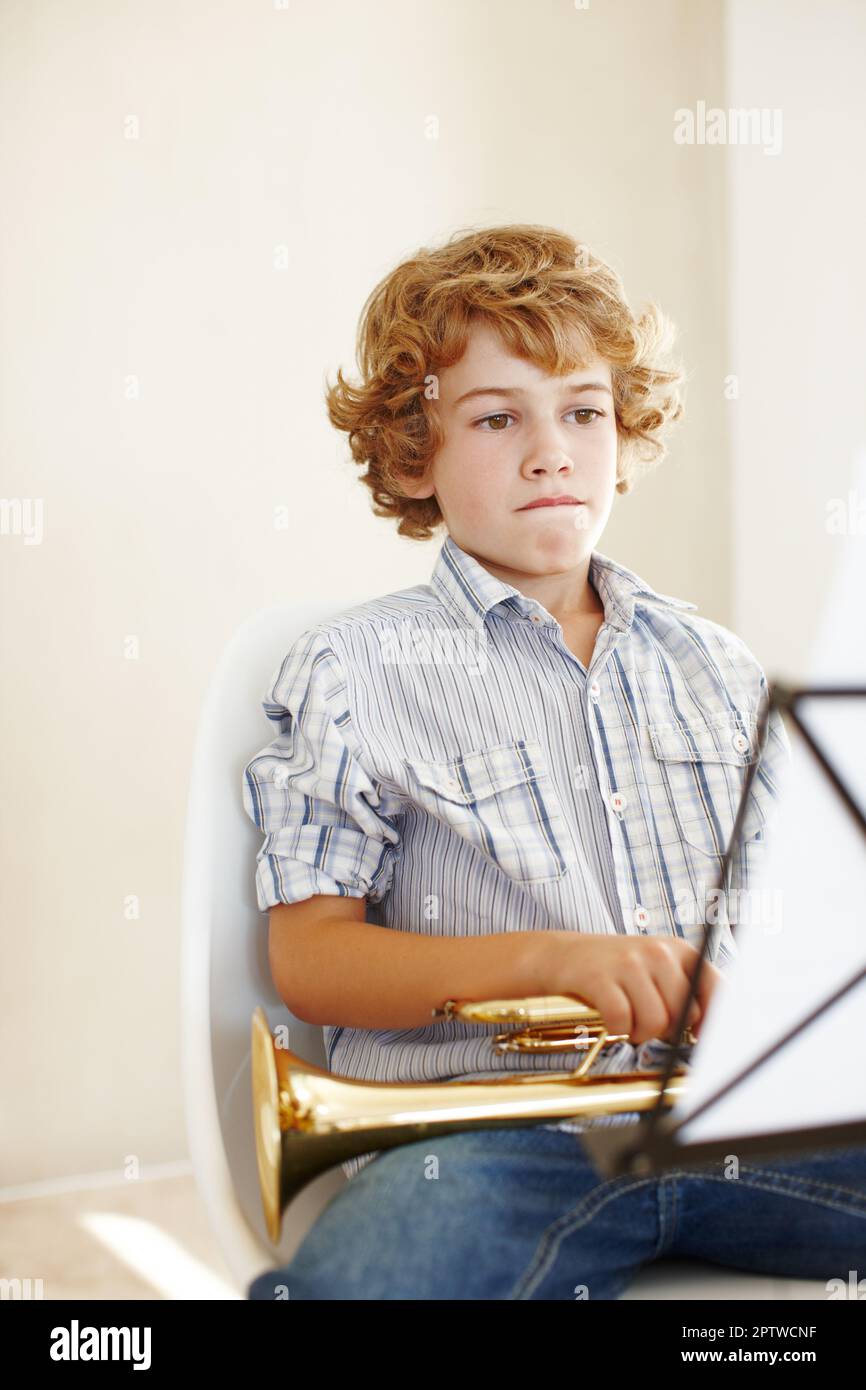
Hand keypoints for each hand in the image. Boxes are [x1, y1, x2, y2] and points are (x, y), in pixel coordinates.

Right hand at [547, 932, 720, 1045]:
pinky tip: (611, 1019)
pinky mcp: (600, 977)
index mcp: (679, 950)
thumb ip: (686, 990)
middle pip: (684, 1013)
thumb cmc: (617, 970)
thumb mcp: (657, 968)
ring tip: (629, 1020)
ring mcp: (628, 963)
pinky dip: (617, 1029)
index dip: (712, 1020)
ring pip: (656, 1022)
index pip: (716, 987)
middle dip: (668, 1029)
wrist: (565, 955)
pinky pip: (622, 1021)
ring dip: (640, 1033)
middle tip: (649, 1022)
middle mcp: (658, 952)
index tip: (700, 1036)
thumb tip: (710, 1029)